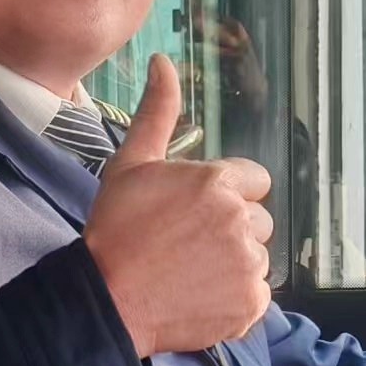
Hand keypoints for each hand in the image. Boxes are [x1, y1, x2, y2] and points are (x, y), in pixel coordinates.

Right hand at [85, 55, 273, 357]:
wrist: (106, 299)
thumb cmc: (115, 231)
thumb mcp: (131, 165)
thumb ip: (157, 113)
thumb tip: (164, 62)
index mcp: (218, 182)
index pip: (254, 180)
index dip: (229, 194)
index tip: (198, 212)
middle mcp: (240, 220)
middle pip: (259, 220)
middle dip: (233, 229)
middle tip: (190, 244)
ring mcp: (248, 264)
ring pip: (258, 257)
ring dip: (234, 263)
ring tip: (192, 272)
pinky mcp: (251, 303)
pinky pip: (259, 294)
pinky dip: (237, 298)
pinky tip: (201, 296)